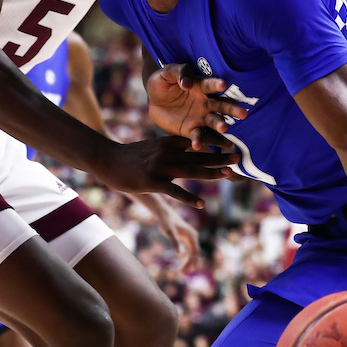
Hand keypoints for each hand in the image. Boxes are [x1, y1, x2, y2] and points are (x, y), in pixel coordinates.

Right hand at [93, 135, 238, 207]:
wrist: (107, 160)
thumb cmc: (132, 155)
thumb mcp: (154, 146)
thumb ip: (171, 147)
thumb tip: (188, 147)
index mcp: (168, 142)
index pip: (196, 141)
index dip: (215, 142)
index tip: (231, 143)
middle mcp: (167, 153)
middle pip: (198, 156)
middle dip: (220, 158)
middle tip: (239, 158)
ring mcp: (160, 167)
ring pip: (191, 170)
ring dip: (212, 173)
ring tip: (229, 175)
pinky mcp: (152, 182)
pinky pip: (174, 191)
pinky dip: (189, 198)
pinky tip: (201, 205)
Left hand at [146, 63, 247, 148]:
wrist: (154, 102)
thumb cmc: (162, 83)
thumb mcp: (166, 74)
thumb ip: (178, 74)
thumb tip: (187, 83)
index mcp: (200, 86)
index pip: (210, 85)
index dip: (216, 84)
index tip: (223, 84)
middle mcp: (205, 102)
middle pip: (221, 105)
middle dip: (232, 109)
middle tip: (243, 113)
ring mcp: (201, 117)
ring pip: (214, 121)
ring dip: (220, 125)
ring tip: (224, 128)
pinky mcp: (192, 130)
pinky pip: (198, 135)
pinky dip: (199, 140)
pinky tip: (197, 145)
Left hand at [163, 205, 202, 270]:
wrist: (165, 214)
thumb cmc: (166, 222)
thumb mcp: (169, 232)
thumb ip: (175, 243)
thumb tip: (180, 254)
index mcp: (192, 236)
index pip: (195, 252)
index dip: (191, 262)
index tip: (185, 271)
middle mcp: (193, 237)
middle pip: (195, 254)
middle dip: (190, 264)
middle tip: (182, 274)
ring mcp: (190, 238)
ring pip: (192, 253)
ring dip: (188, 262)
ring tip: (182, 272)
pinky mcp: (186, 239)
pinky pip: (189, 251)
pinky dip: (186, 258)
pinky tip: (181, 264)